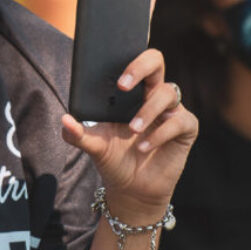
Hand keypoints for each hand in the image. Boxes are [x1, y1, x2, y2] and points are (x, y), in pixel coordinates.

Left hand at [60, 48, 197, 222]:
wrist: (132, 189)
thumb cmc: (114, 159)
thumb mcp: (93, 146)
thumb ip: (77, 133)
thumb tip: (64, 120)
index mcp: (131, 92)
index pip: (133, 62)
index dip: (126, 61)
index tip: (112, 76)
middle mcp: (152, 95)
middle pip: (156, 61)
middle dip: (140, 67)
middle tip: (121, 86)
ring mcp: (171, 110)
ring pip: (166, 93)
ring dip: (148, 110)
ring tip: (132, 130)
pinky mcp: (186, 128)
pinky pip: (179, 121)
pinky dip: (160, 133)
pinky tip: (144, 147)